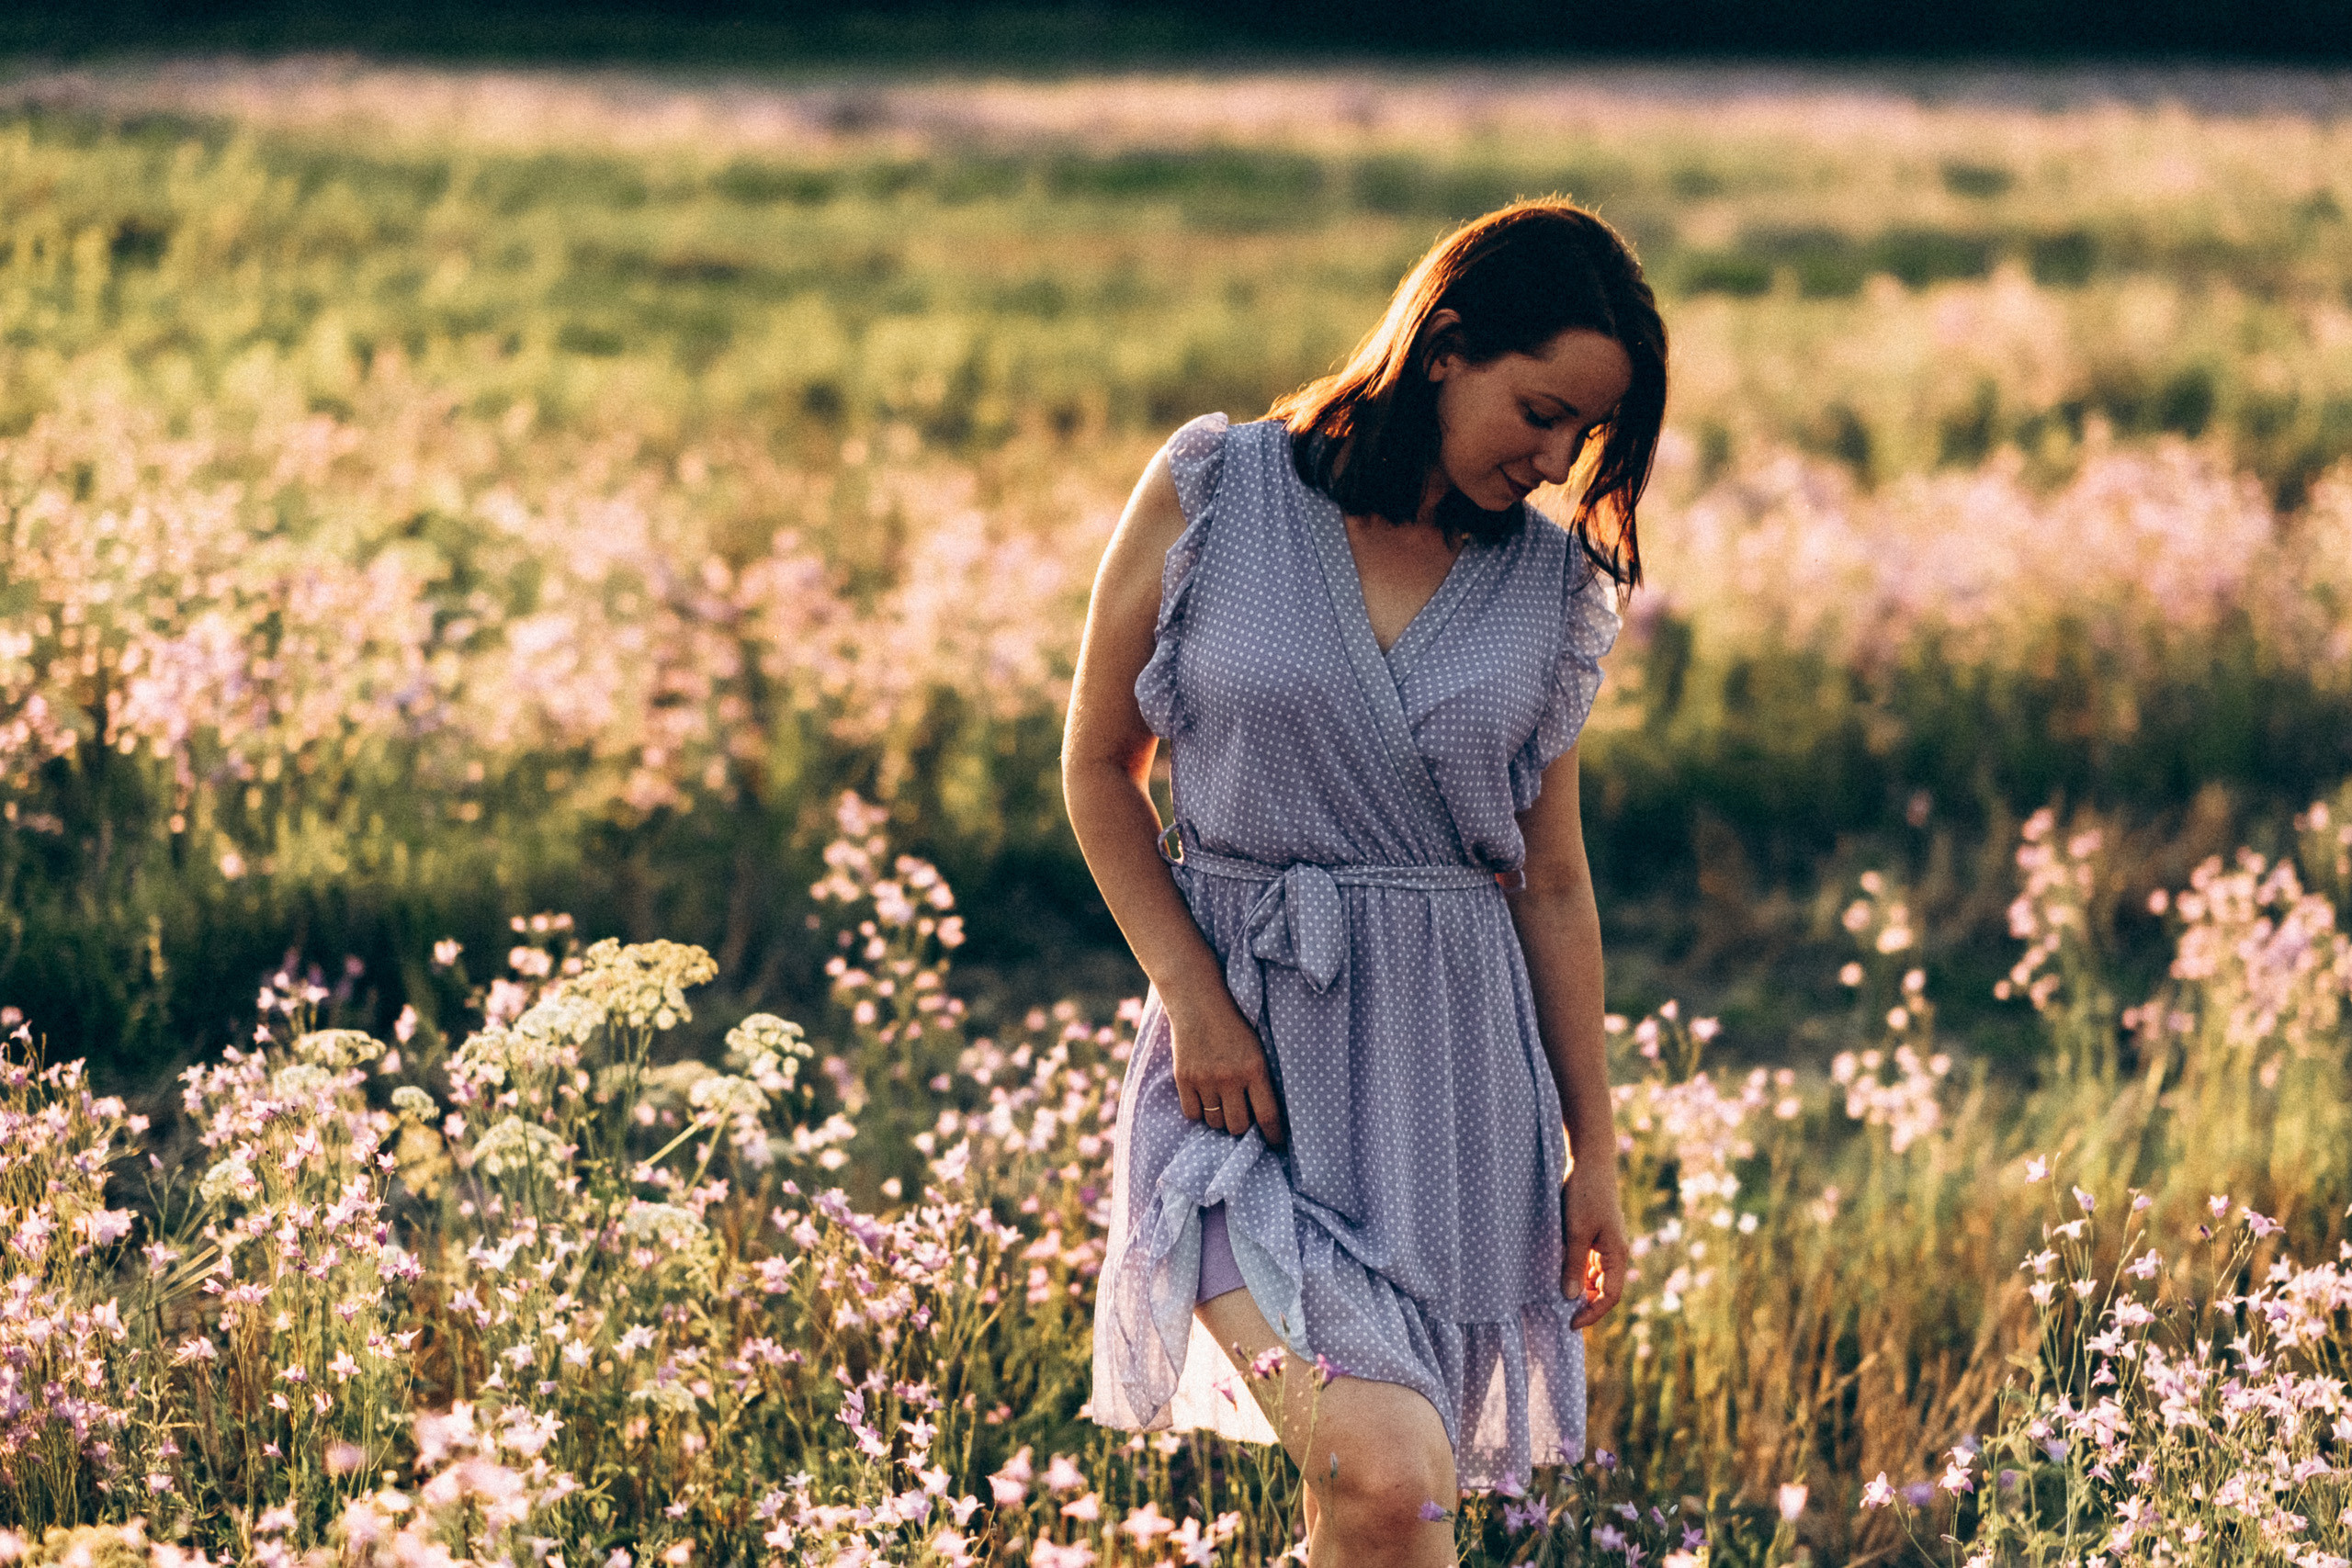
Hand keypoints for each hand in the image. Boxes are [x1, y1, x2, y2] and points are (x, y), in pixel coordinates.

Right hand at [1166, 989, 1286, 1148]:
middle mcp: (1231, 1077)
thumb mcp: (1256, 1049)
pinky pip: (1192, 1113)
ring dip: (1220, 1119)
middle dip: (1242, 1127)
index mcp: (1255, 1069)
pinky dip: (1199, 1112)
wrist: (1198, 1002)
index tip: (1275, 1143)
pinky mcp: (1184, 1078)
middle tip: (1242, 1119)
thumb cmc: (1233, 1026)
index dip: (1273, 1135)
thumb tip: (1262, 1118)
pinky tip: (1204, 1100)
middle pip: (1238, 1126)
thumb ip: (1259, 1080)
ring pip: (1215, 1122)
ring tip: (1222, 1105)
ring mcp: (1205, 1079)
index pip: (1268, 1115)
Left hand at [1561, 1160, 1628, 1329]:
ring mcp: (1606, 1243)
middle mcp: (1615, 1252)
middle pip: (1604, 1290)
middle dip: (1586, 1305)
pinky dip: (1577, 1273)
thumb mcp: (1575, 1231)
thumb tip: (1570, 1297)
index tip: (1570, 1324)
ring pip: (1596, 1278)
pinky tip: (1561, 1276)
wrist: (1590, 1161)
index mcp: (1617, 1254)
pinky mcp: (1595, 1234)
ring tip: (1558, 1300)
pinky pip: (1589, 1263)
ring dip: (1581, 1290)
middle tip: (1561, 1315)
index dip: (1592, 1313)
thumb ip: (1573, 1264)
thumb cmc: (1585, 1194)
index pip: (1609, 1296)